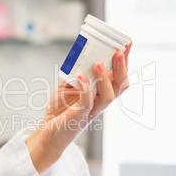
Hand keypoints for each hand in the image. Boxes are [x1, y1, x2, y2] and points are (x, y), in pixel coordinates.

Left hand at [26, 42, 131, 173]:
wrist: (48, 133)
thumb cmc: (60, 110)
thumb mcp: (67, 86)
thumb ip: (75, 73)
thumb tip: (79, 53)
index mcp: (100, 94)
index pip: (118, 77)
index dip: (125, 61)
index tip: (128, 43)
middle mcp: (100, 103)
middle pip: (120, 86)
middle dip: (122, 68)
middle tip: (118, 51)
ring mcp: (91, 112)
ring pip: (108, 96)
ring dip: (105, 78)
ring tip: (98, 63)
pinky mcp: (79, 118)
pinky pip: (87, 104)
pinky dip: (86, 90)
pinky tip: (81, 77)